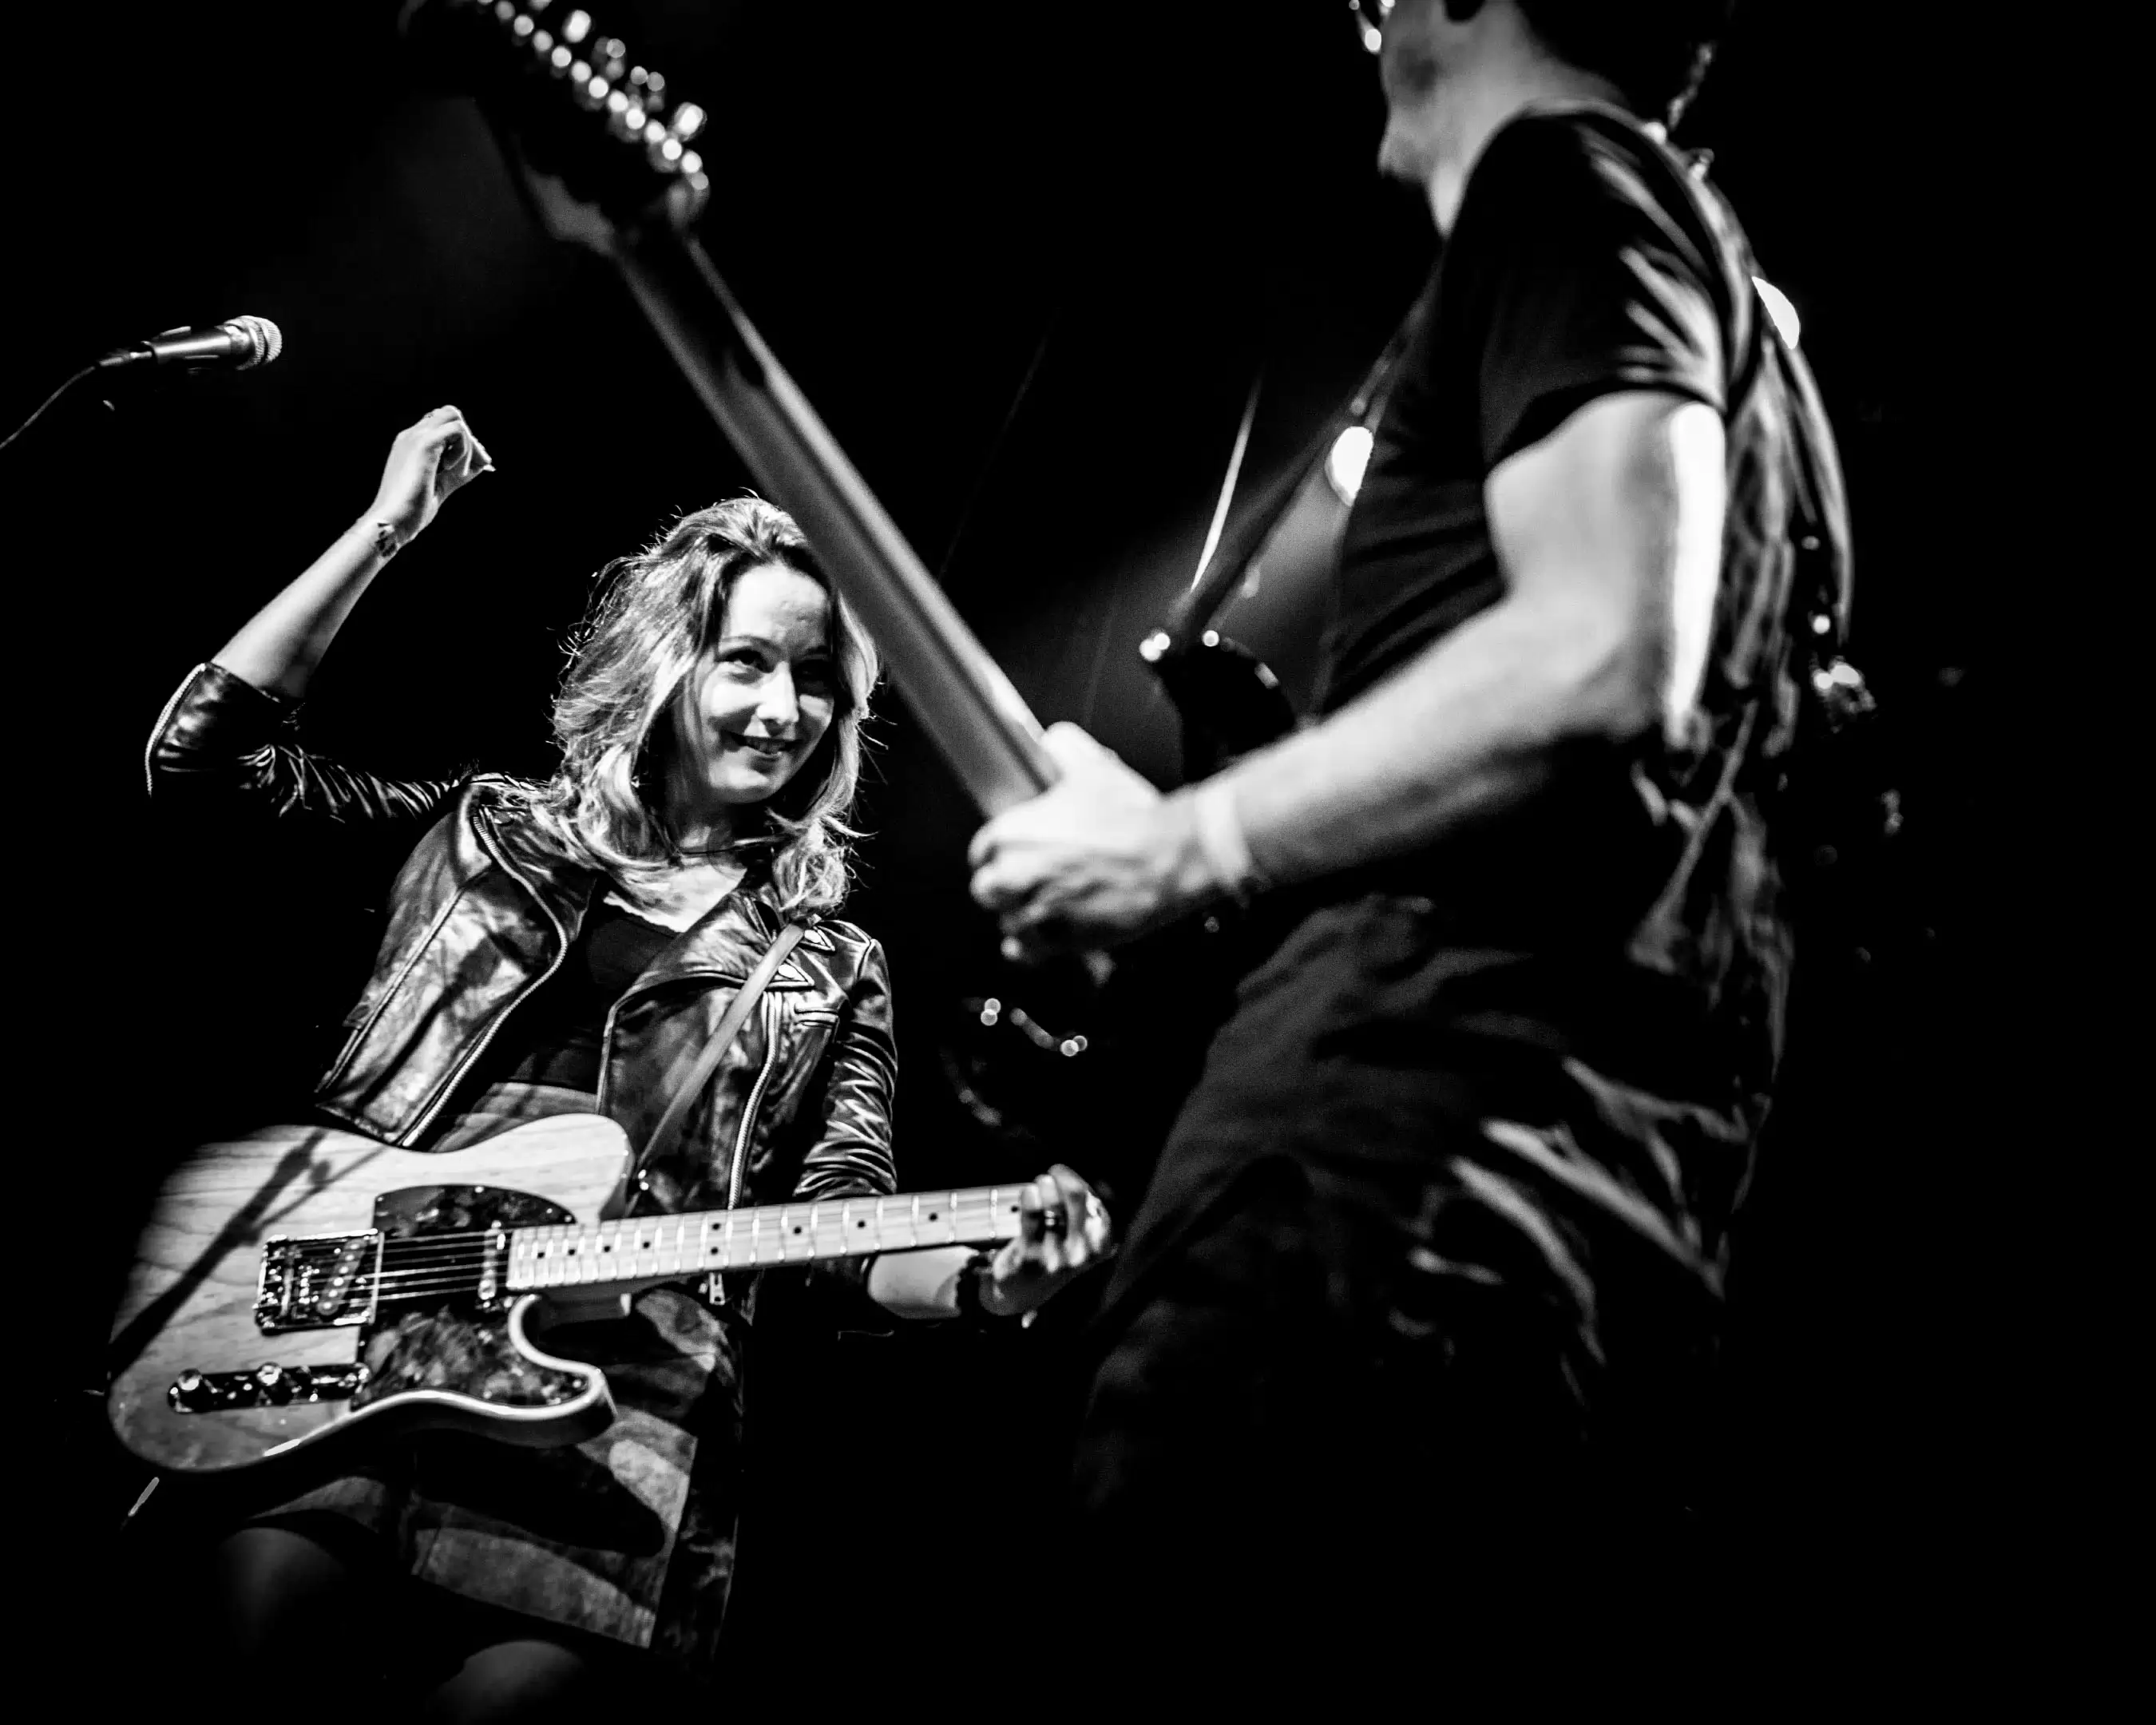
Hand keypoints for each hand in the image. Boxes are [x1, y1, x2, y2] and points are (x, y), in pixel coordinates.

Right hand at [366, 405, 493, 542]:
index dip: (461, 442)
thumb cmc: (413, 511)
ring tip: (457, 473)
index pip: (442, 424)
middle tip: (467, 469)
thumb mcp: (441, 486)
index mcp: (411, 444)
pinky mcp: (424, 444)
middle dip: (468, 439)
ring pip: (454, 416)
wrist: (393, 521)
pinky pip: (457, 430)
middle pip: (450, 413)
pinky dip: (463, 450)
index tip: (466, 468)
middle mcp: (411, 435)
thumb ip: (458, 471)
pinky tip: (452, 471)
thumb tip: (484, 460)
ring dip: (466, 445)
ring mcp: (416, 436)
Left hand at [967, 723, 1219, 962]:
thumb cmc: (1133, 815)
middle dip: (1001, 888)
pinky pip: (1026, 950)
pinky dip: (1028, 946)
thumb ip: (1066, 751)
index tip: (1006, 856)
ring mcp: (1038, 907)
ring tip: (1037, 910)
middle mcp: (1018, 872)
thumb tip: (1055, 738)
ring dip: (1019, 916)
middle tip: (1021, 884)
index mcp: (1016, 831)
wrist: (1166, 856)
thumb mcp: (1095, 769)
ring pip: (1006, 922)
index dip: (994, 854)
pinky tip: (1036, 940)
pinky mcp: (1061, 938)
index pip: (981, 850)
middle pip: (986, 889)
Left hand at [979, 1164, 1113, 1317]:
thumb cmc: (1052, 1253)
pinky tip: (1029, 1193)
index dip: (1076, 1182)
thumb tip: (1069, 1180)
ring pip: (1051, 1202)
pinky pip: (1031, 1215)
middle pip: (1076, 1195)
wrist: (1021, 1292)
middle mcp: (1081, 1254)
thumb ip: (1081, 1210)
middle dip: (1060, 1177)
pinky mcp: (1030, 1258)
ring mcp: (1056, 1257)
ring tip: (1038, 1185)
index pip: (1093, 1200)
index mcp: (1100, 1246)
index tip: (1062, 1175)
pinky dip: (1029, 1197)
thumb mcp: (1077, 1237)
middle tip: (1051, 1174)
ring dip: (1042, 1185)